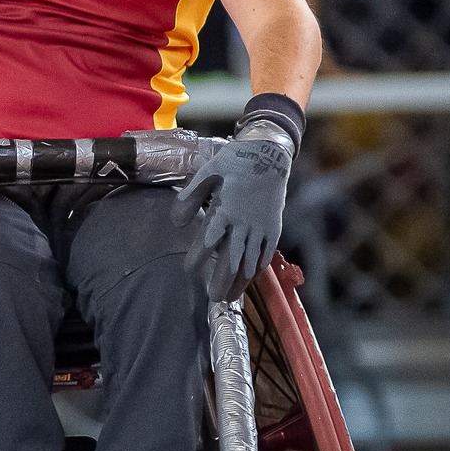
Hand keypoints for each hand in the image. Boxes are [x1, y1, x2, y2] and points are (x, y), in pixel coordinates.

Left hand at [172, 133, 292, 301]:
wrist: (270, 152)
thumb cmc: (235, 161)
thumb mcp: (208, 172)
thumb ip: (191, 196)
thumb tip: (176, 222)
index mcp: (226, 208)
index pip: (209, 239)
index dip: (199, 256)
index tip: (189, 269)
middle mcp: (244, 221)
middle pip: (232, 257)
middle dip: (221, 279)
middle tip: (212, 298)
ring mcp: (261, 225)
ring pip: (250, 260)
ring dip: (240, 280)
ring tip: (230, 297)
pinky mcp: (273, 225)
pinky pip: (267, 251)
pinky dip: (258, 267)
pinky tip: (250, 279)